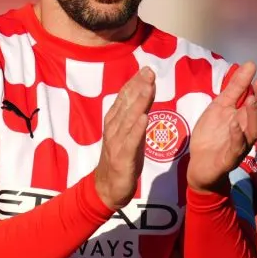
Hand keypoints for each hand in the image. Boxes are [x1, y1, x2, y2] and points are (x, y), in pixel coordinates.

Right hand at [94, 67, 156, 209]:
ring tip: (148, 88)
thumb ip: (135, 114)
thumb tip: (145, 93)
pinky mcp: (122, 158)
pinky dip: (137, 130)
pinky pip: (130, 142)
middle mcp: (113, 129)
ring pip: (129, 120)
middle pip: (127, 105)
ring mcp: (117, 143)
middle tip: (149, 72)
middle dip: (138, 87)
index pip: (124, 98)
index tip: (146, 69)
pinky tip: (144, 118)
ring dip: (139, 103)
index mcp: (114, 122)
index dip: (134, 83)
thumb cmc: (121, 158)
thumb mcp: (129, 133)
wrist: (107, 188)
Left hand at [187, 61, 256, 192]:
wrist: (198, 162)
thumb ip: (236, 87)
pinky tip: (233, 124)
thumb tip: (252, 63)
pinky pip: (237, 148)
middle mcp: (249, 131)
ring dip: (254, 114)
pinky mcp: (229, 158)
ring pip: (255, 131)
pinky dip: (237, 136)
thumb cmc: (213, 134)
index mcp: (248, 118)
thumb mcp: (221, 104)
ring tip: (251, 98)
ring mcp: (241, 145)